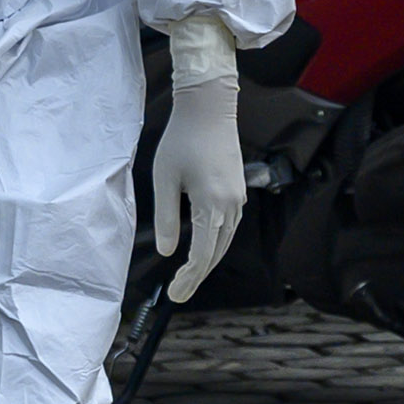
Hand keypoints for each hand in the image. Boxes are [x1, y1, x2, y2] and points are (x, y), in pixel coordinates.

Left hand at [151, 71, 244, 303]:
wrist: (208, 108)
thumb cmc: (181, 139)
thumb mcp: (165, 179)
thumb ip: (166, 217)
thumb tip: (169, 251)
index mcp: (212, 203)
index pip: (202, 253)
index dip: (189, 277)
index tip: (175, 294)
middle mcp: (231, 204)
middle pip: (217, 252)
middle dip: (198, 276)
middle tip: (179, 294)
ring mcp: (238, 197)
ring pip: (226, 241)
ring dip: (208, 261)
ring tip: (189, 277)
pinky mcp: (238, 190)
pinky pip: (230, 226)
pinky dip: (218, 243)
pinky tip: (205, 248)